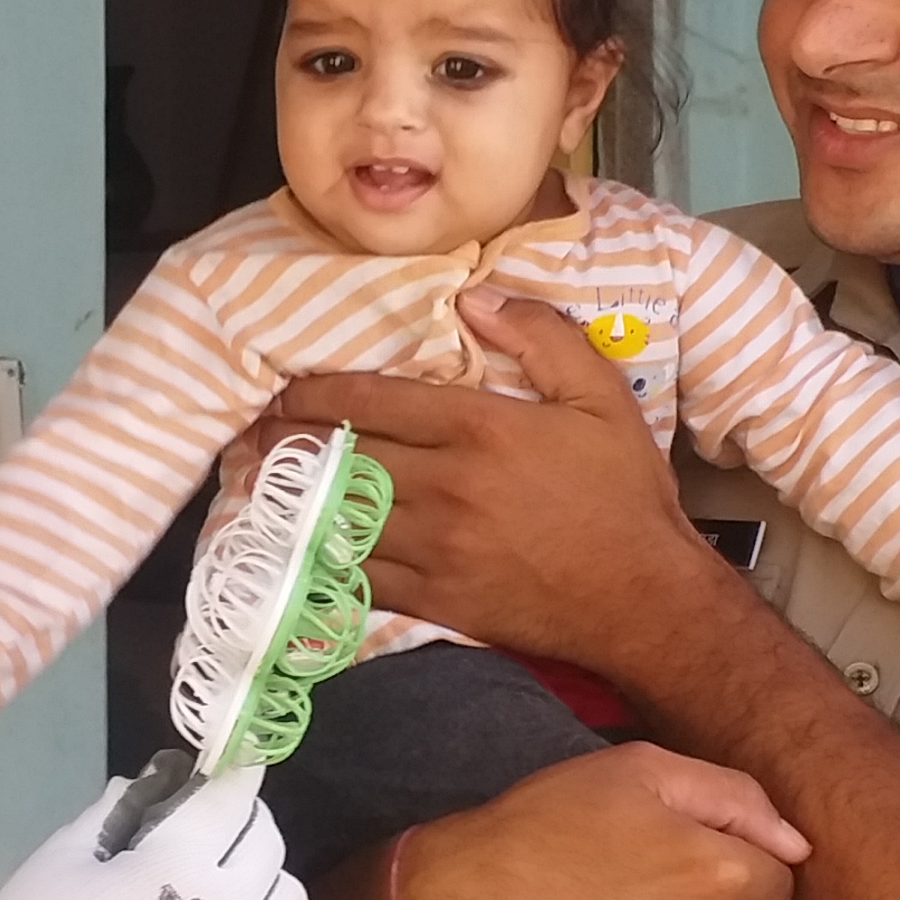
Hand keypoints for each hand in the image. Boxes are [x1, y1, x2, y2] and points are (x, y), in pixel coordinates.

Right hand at [0, 767, 307, 899]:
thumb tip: (150, 781)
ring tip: (222, 877)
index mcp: (180, 861)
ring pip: (287, 897)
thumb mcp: (59, 860)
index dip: (235, 771)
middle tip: (208, 818)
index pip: (234, 797)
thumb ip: (114, 812)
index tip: (227, 762)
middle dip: (244, 816)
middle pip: (267, 841)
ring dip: (263, 874)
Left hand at [266, 289, 727, 667]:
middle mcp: (446, 484)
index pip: (373, 400)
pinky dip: (322, 556)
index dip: (318, 392)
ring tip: (257, 480)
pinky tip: (297, 542)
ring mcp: (435, 546)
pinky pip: (359, 574)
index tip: (286, 386)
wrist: (644, 601)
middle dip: (291, 439)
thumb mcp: (603, 398)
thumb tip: (475, 298)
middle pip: (343, 454)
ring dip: (293, 495)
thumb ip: (542, 337)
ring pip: (341, 513)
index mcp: (479, 428)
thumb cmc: (625, 496)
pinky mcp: (435, 598)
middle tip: (255, 429)